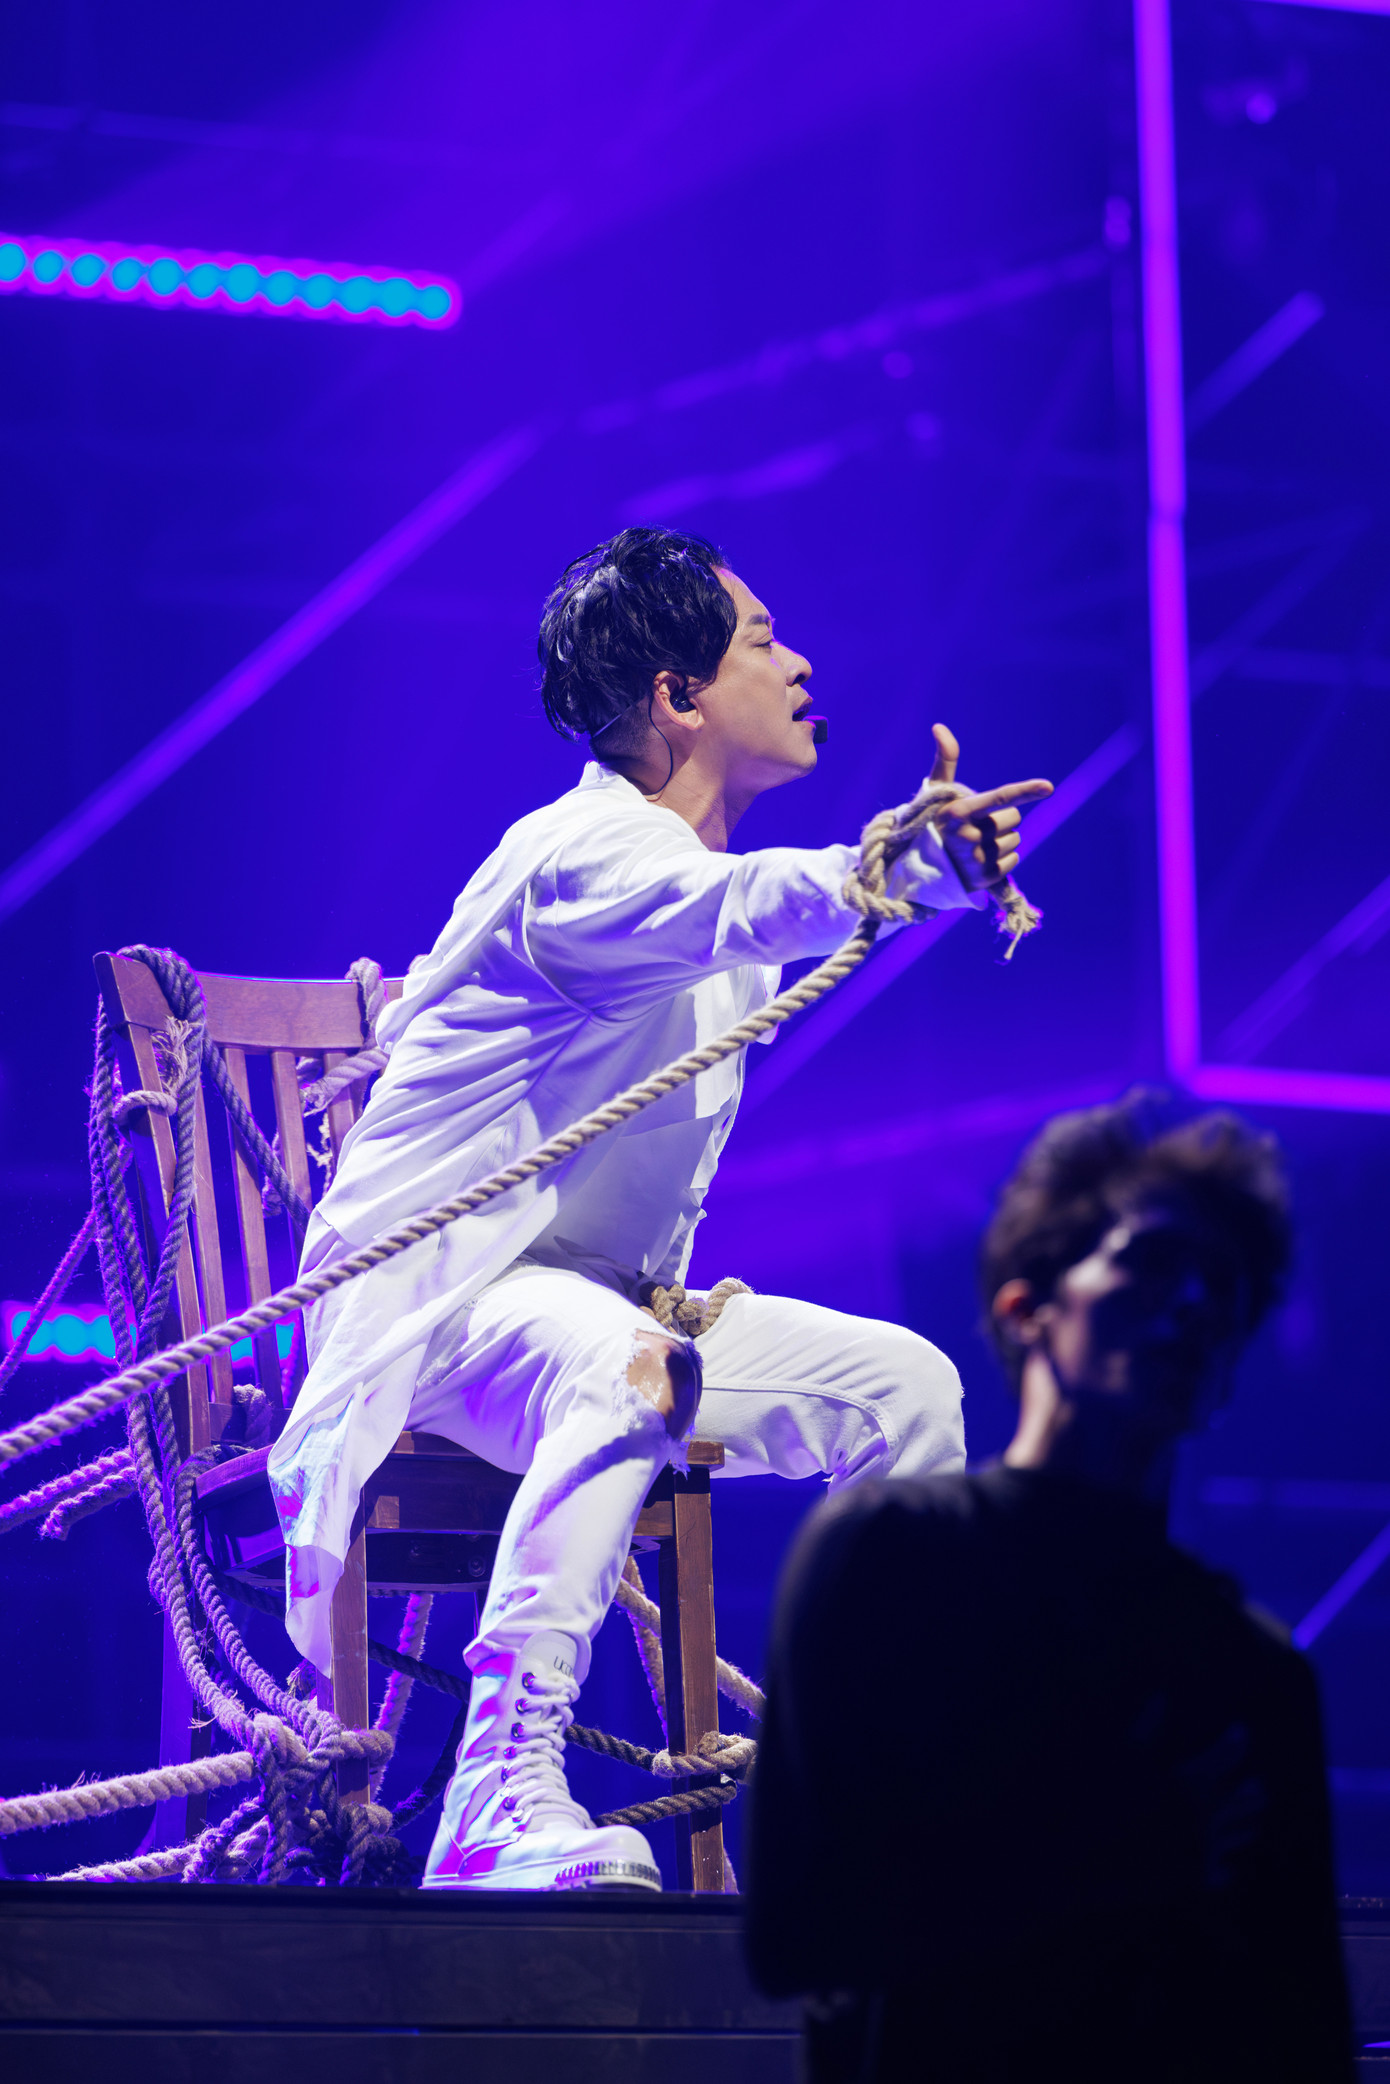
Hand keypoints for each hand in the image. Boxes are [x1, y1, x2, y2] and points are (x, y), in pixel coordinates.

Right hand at [927, 723, 1051, 891]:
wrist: (922, 867)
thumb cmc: (937, 821)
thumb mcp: (938, 792)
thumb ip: (945, 759)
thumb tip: (939, 726)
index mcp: (957, 812)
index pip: (998, 797)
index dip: (1025, 790)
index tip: (1049, 787)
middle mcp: (968, 836)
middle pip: (1013, 818)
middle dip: (1001, 819)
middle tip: (977, 826)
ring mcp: (977, 859)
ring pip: (1016, 839)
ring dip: (1002, 839)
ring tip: (977, 844)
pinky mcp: (985, 878)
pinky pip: (1014, 859)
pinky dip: (1003, 858)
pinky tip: (982, 860)